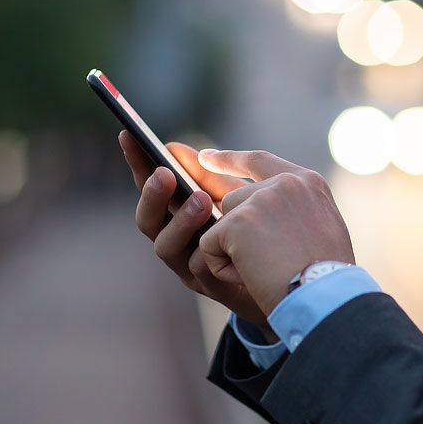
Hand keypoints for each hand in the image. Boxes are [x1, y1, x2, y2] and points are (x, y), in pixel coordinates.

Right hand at [119, 130, 275, 334]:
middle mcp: (178, 242)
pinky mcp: (213, 288)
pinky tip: (222, 237)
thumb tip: (175, 147)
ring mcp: (190, 267)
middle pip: (148, 220)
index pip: (151, 187)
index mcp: (178, 215)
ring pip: (166, 247)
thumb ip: (209, 178)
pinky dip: (208, 251)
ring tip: (200, 201)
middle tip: (164, 174)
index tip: (129, 135)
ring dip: (180, 221)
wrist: (294, 279)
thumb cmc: (260, 234)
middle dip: (152, 196)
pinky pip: (201, 270)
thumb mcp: (234, 200)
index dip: (138, 163)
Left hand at [195, 147, 355, 317]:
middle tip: (270, 265)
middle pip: (234, 202)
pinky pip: (210, 247)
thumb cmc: (328, 277)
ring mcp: (259, 200)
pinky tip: (254, 277)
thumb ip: (292, 210)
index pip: (259, 161)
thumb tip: (252, 214)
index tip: (205, 158)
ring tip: (270, 271)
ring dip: (235, 255)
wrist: (326, 298)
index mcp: (307, 182)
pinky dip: (224, 270)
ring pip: (221, 226)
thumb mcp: (321, 229)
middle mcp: (284, 183)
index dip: (230, 160)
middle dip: (236, 235)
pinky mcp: (237, 222)